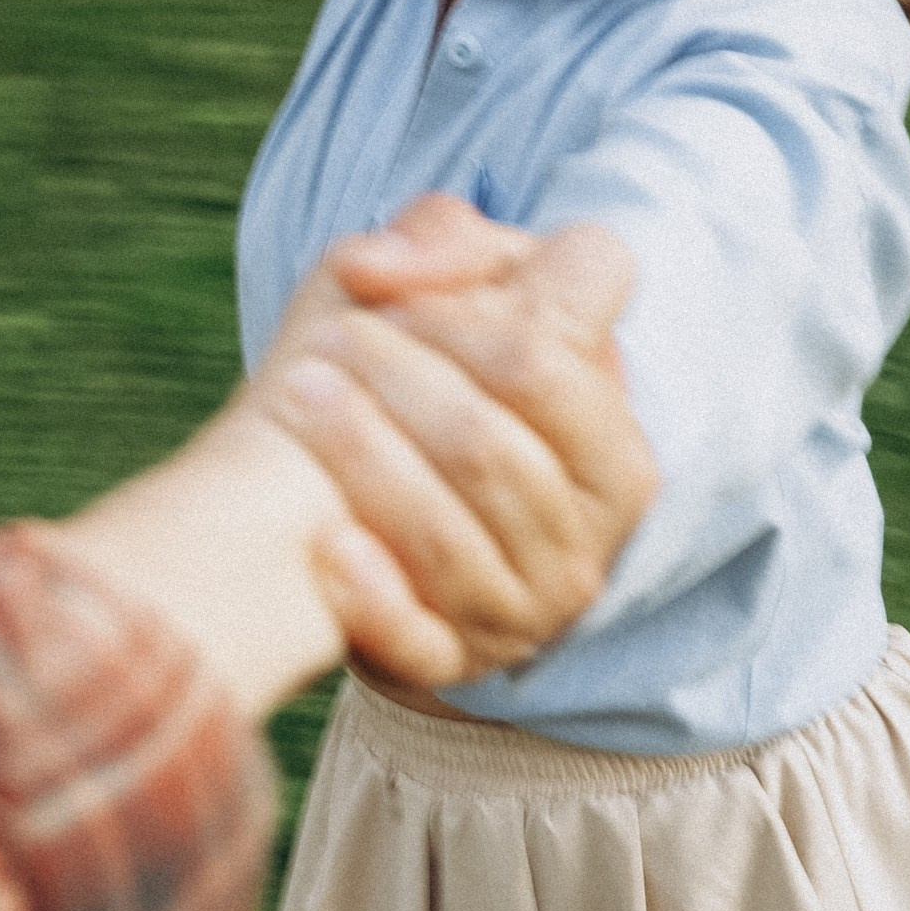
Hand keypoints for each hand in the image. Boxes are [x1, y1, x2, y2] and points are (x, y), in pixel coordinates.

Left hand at [252, 194, 657, 686]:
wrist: (343, 512)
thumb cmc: (408, 383)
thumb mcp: (445, 296)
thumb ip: (441, 244)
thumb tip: (382, 260)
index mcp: (613, 454)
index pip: (546, 370)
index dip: (458, 320)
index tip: (382, 293)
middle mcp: (586, 544)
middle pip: (488, 447)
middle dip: (399, 381)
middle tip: (325, 338)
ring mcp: (520, 613)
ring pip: (446, 534)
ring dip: (364, 458)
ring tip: (296, 395)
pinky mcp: (449, 666)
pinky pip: (418, 639)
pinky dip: (372, 591)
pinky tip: (326, 542)